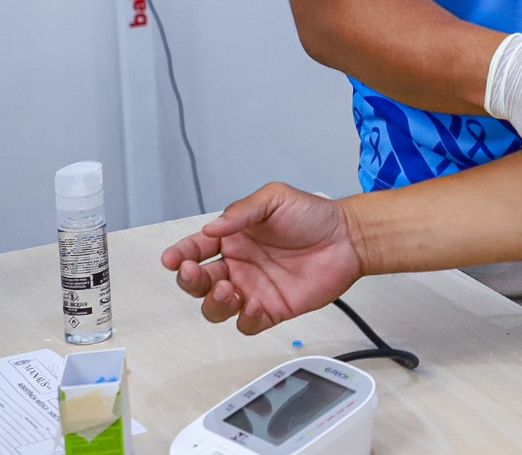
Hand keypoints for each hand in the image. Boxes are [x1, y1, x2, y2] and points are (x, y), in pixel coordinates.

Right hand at [161, 183, 364, 333]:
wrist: (348, 237)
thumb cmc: (314, 215)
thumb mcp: (275, 198)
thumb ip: (242, 211)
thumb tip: (212, 228)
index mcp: (234, 238)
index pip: (196, 249)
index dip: (180, 255)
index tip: (172, 259)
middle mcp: (239, 265)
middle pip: (198, 282)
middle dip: (189, 281)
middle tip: (193, 272)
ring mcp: (253, 289)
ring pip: (216, 307)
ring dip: (212, 302)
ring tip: (226, 289)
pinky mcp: (272, 309)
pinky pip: (246, 323)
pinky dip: (244, 319)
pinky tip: (252, 304)